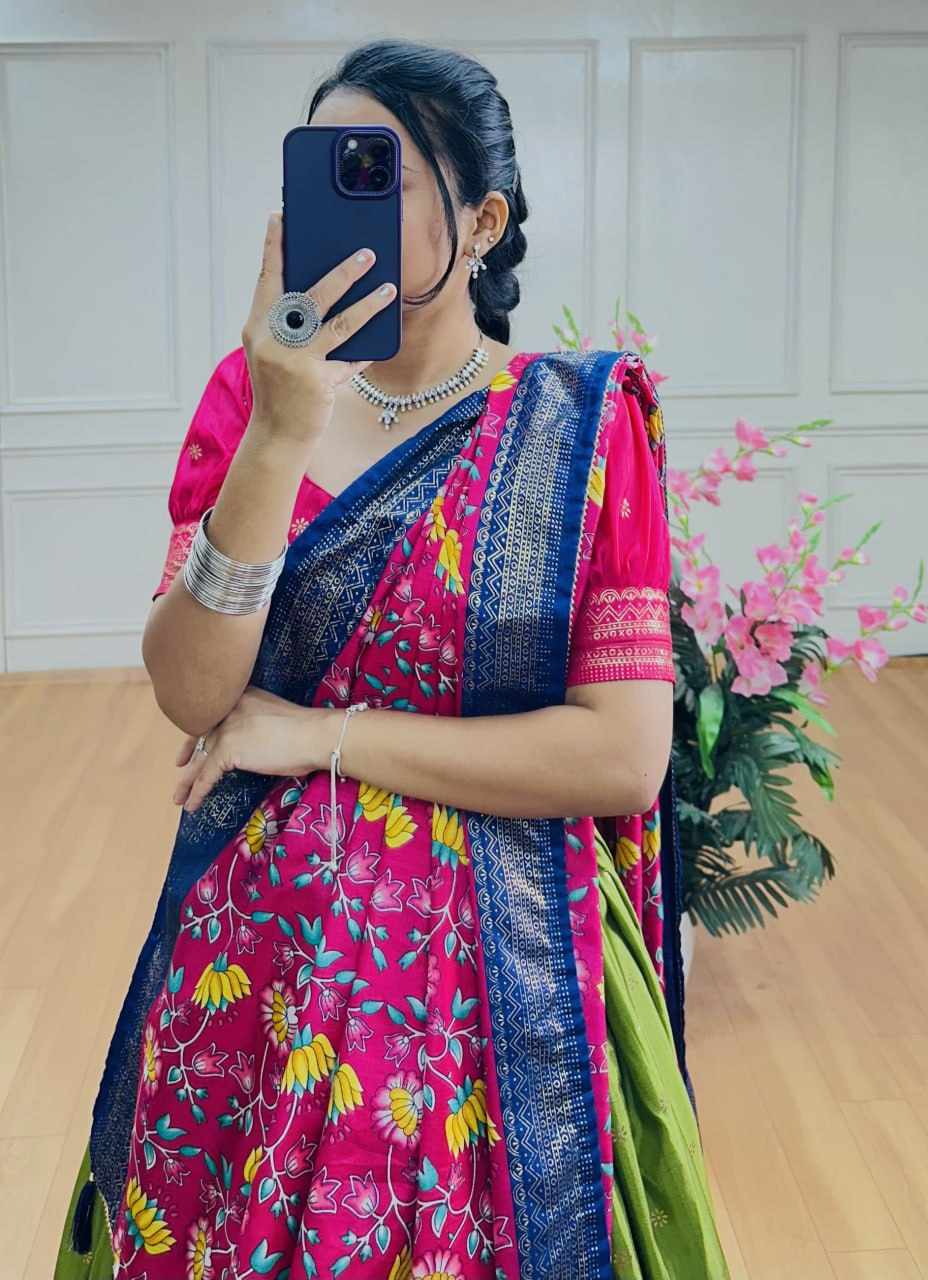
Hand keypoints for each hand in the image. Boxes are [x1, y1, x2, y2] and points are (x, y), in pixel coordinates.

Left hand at [172, 686, 337, 813]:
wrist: (314, 734)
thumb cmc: (305, 729)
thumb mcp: (274, 715)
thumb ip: (255, 721)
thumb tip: (249, 743)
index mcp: (239, 698)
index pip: (212, 716)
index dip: (199, 731)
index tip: (192, 744)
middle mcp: (227, 710)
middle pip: (200, 736)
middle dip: (188, 755)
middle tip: (179, 765)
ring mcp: (226, 729)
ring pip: (199, 759)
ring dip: (187, 781)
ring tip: (178, 797)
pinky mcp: (228, 750)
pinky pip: (207, 776)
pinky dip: (197, 792)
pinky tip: (191, 805)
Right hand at [241, 210, 397, 452]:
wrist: (277, 435)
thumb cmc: (281, 389)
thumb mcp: (277, 352)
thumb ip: (294, 325)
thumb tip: (330, 293)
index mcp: (257, 326)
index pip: (267, 278)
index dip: (274, 247)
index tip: (280, 217)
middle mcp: (271, 339)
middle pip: (310, 295)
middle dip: (341, 272)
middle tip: (367, 252)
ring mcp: (293, 359)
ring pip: (337, 322)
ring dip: (367, 303)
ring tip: (389, 289)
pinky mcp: (314, 380)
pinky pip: (349, 359)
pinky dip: (366, 349)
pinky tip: (384, 337)